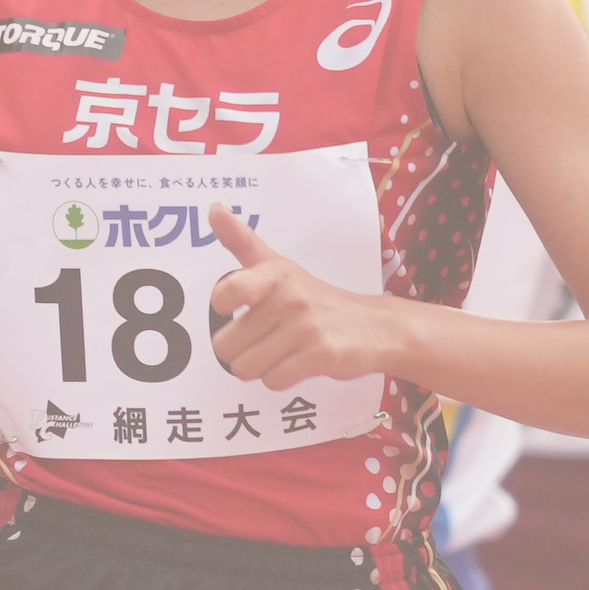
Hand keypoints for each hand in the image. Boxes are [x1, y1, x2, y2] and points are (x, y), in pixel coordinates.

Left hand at [210, 219, 398, 387]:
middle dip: (240, 351)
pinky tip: (297, 364)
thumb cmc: (315, 298)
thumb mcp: (279, 266)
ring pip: (245, 368)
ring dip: (259, 368)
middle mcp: (289, 298)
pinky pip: (273, 381)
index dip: (223, 308)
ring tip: (281, 352)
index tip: (239, 308)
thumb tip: (214, 208)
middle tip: (266, 340)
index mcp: (273, 274)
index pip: (226, 293)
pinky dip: (280, 379)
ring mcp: (306, 327)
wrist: (374, 326)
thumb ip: (242, 241)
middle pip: (225, 346)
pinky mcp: (321, 356)